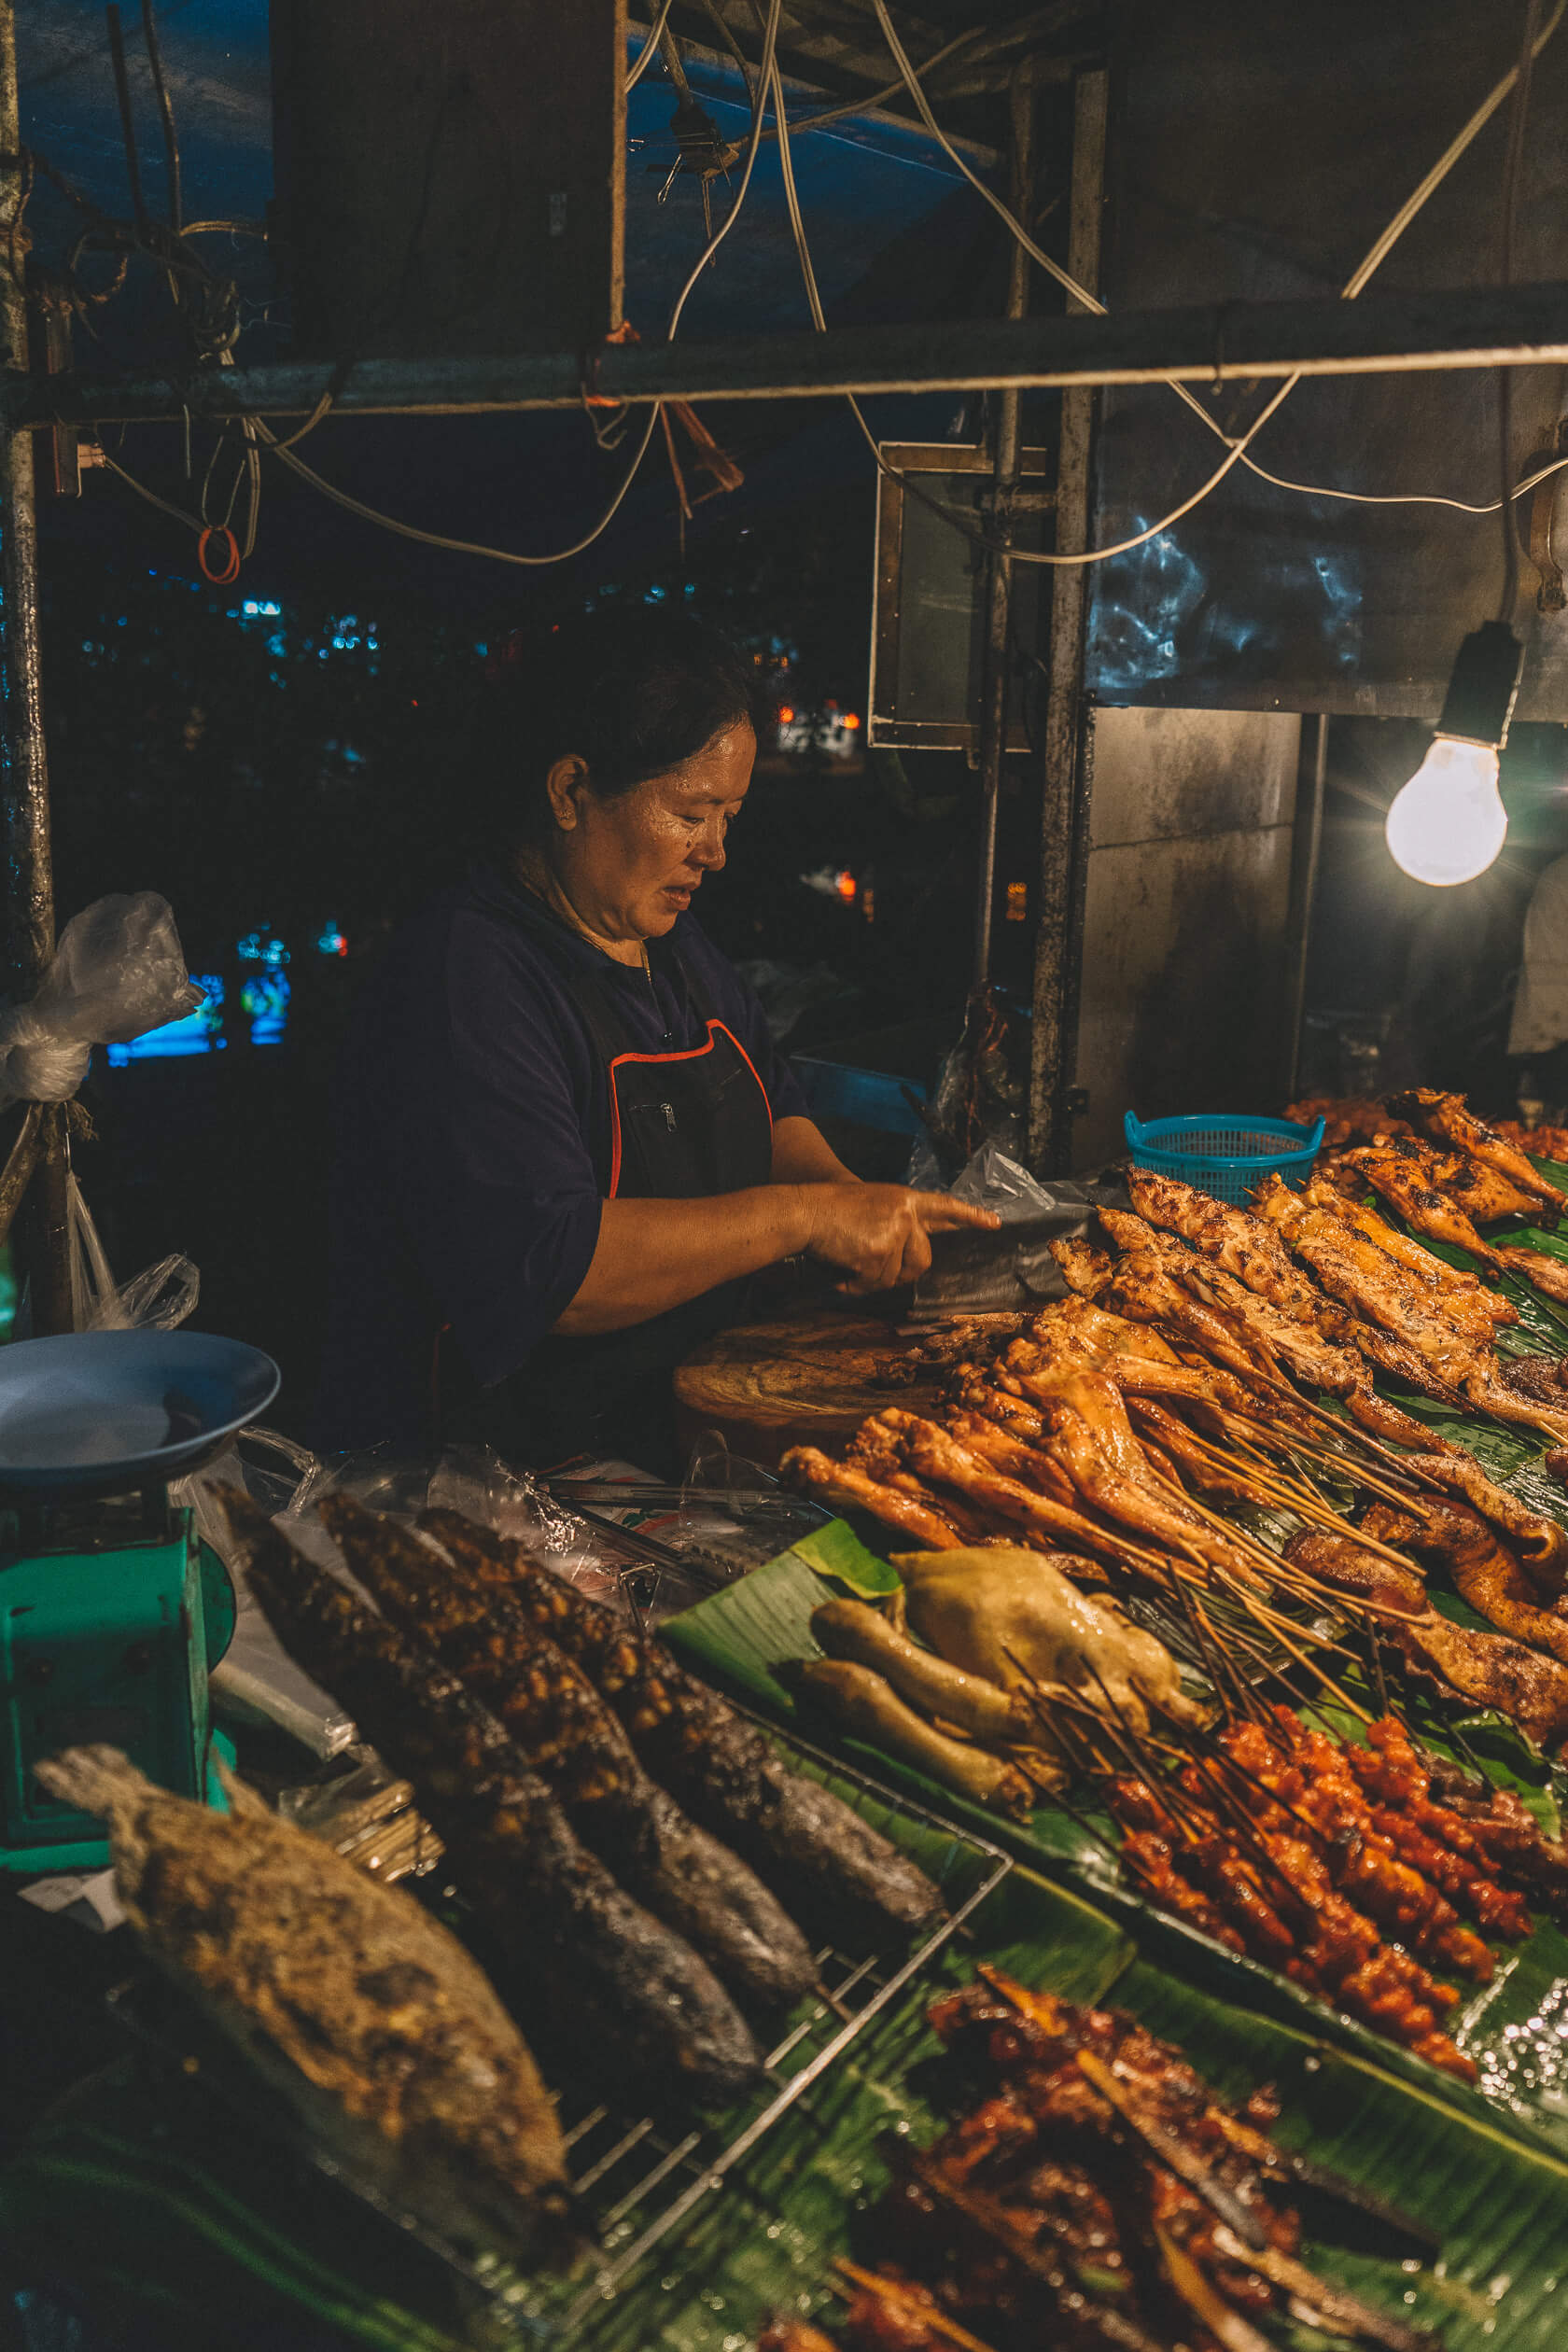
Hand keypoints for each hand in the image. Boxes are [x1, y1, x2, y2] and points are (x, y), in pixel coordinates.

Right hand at [800, 1184, 1001, 1294]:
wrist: (805, 1211)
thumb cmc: (831, 1210)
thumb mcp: (873, 1205)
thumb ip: (897, 1224)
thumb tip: (910, 1261)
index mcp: (905, 1200)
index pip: (944, 1208)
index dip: (969, 1217)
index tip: (994, 1223)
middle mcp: (906, 1214)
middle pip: (922, 1261)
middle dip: (900, 1272)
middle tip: (872, 1266)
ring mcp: (894, 1233)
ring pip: (895, 1277)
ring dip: (872, 1278)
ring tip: (849, 1259)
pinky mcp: (879, 1252)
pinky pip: (875, 1284)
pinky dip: (856, 1285)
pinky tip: (842, 1270)